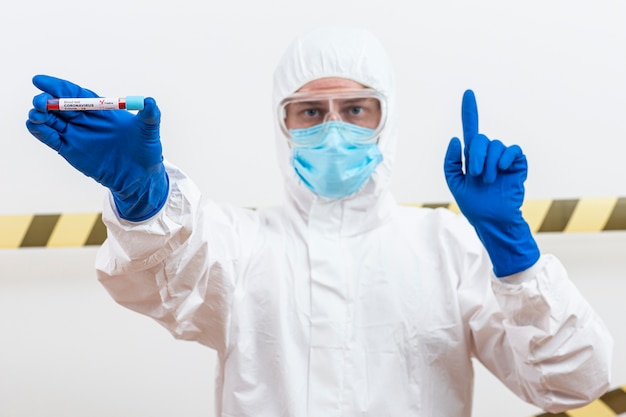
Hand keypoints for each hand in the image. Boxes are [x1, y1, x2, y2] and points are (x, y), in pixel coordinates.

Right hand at [26, 74, 167, 220]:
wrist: (141, 177)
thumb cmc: (146, 150)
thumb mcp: (149, 131)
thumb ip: (150, 116)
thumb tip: (150, 101)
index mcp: (101, 109)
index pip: (76, 94)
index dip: (58, 87)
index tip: (40, 81)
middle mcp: (85, 119)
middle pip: (60, 106)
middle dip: (47, 101)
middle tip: (41, 101)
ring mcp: (76, 135)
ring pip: (51, 121)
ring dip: (40, 116)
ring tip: (36, 114)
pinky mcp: (71, 151)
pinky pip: (52, 139)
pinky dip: (42, 132)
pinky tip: (35, 126)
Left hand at [443, 89, 538, 276]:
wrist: (492, 219)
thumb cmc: (474, 203)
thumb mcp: (455, 183)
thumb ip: (451, 162)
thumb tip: (456, 139)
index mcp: (472, 157)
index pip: (470, 129)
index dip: (469, 111)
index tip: (468, 93)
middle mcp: (488, 154)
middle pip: (480, 139)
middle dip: (475, 157)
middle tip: (476, 175)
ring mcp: (503, 158)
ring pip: (495, 146)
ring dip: (488, 164)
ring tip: (489, 181)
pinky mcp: (517, 164)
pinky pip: (512, 151)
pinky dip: (505, 159)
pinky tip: (502, 170)